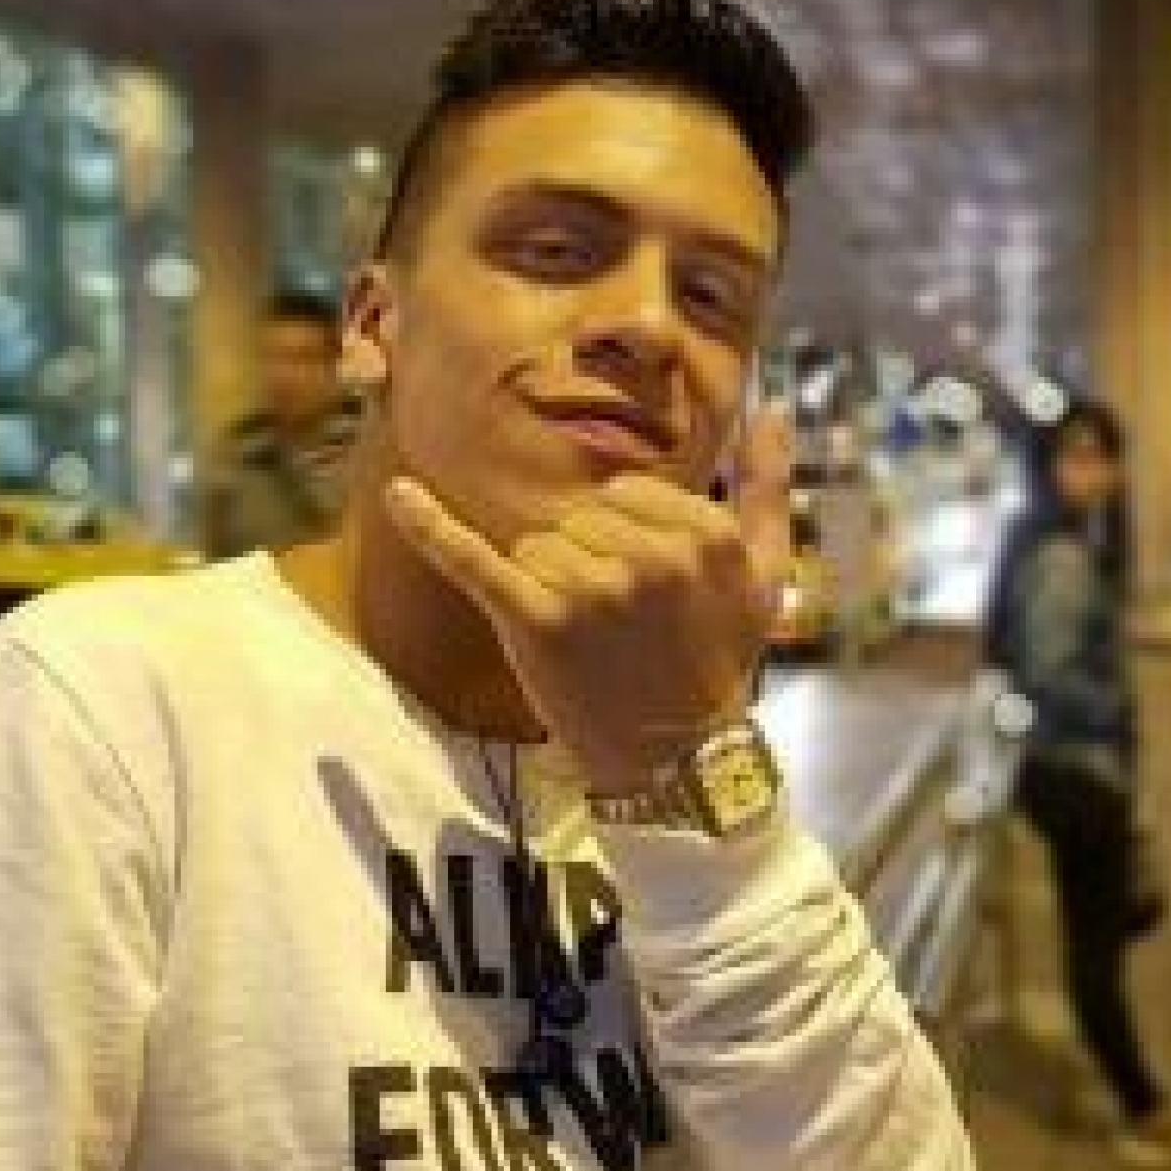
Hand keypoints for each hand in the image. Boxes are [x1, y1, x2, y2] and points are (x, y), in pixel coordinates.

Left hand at [386, 407, 792, 788]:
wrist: (677, 759)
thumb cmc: (718, 662)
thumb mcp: (766, 576)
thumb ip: (769, 488)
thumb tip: (771, 411)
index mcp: (704, 531)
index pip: (626, 492)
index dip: (624, 535)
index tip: (645, 588)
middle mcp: (650, 552)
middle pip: (579, 516)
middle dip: (585, 558)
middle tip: (617, 622)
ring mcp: (590, 585)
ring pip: (536, 542)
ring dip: (547, 583)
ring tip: (586, 637)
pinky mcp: (536, 619)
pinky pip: (476, 558)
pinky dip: (432, 527)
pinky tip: (399, 494)